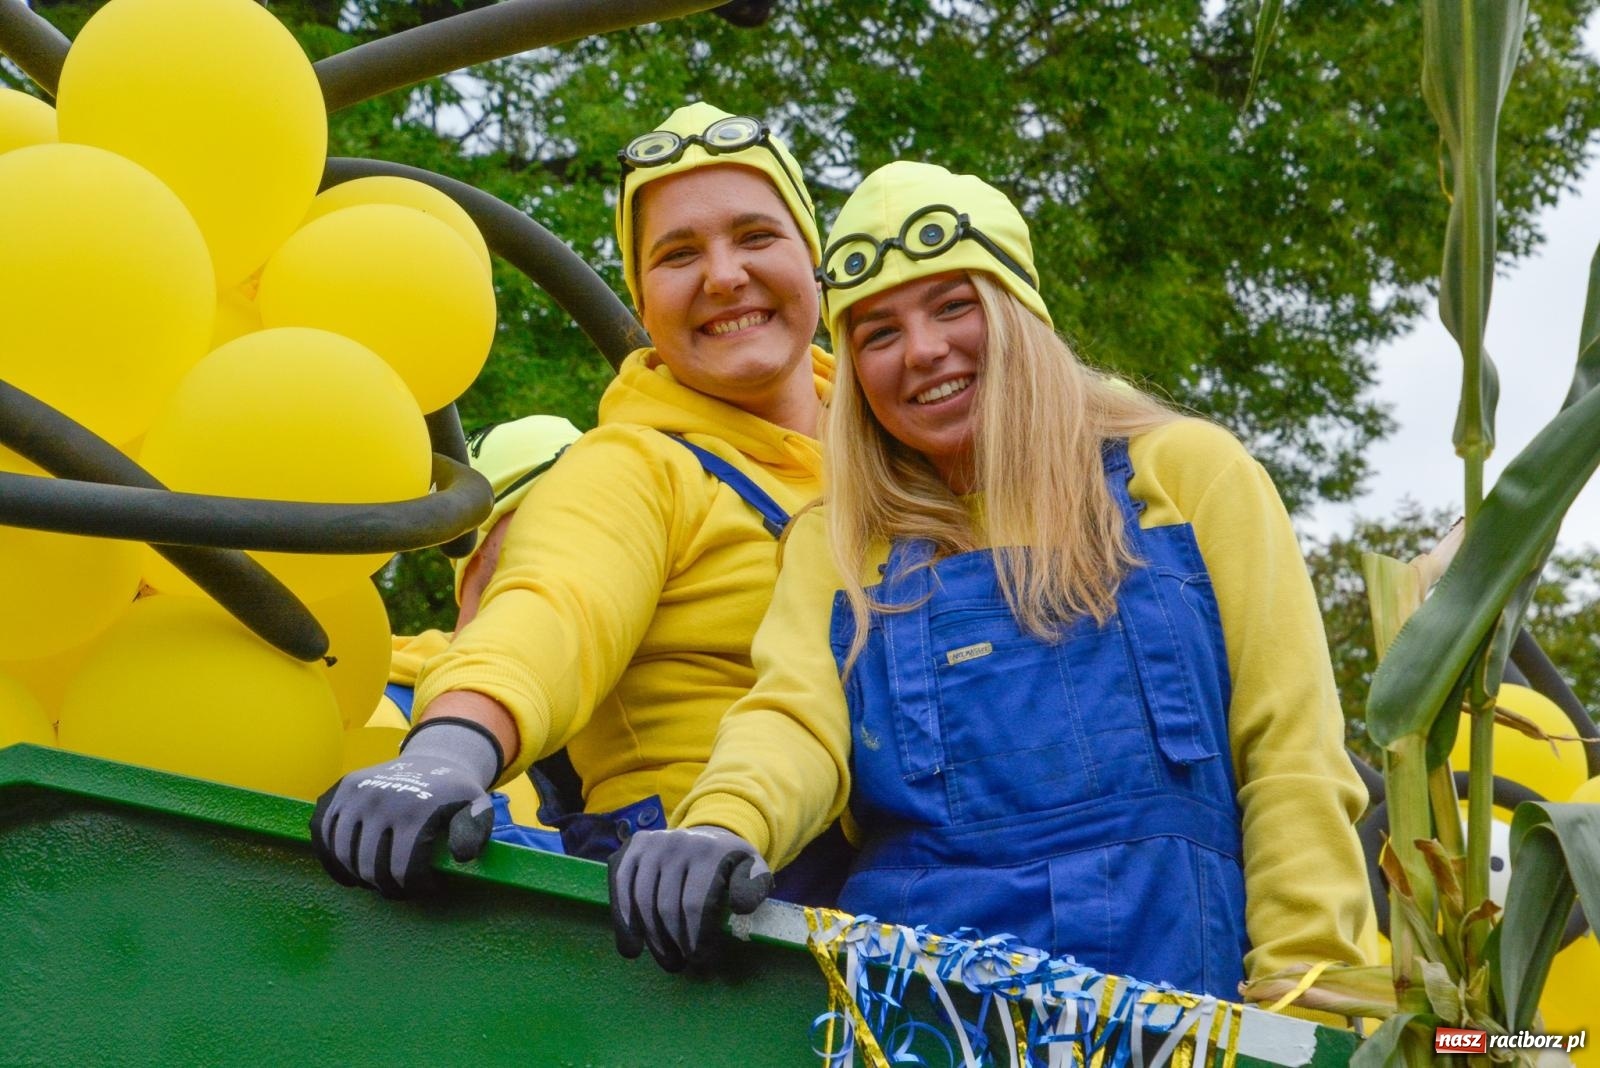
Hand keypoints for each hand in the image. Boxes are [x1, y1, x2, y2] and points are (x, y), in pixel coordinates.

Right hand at [309, 718, 501, 897]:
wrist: (433, 759)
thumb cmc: (454, 794)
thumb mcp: (477, 808)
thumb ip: (474, 833)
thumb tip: (460, 857)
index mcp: (414, 810)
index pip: (402, 870)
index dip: (413, 888)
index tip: (425, 888)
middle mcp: (380, 801)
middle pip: (370, 867)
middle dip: (386, 887)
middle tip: (399, 888)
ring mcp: (356, 795)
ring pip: (344, 855)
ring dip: (359, 876)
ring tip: (377, 880)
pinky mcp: (339, 791)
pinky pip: (324, 835)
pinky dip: (332, 860)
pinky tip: (349, 872)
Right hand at [608, 825, 771, 971]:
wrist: (706, 835)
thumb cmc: (729, 863)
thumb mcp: (752, 868)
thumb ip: (754, 886)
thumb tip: (741, 907)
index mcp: (708, 850)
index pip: (695, 902)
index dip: (697, 936)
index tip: (701, 960)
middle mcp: (676, 842)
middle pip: (666, 904)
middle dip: (674, 941)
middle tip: (680, 965)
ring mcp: (650, 843)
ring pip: (642, 900)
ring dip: (652, 938)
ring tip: (665, 959)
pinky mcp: (631, 848)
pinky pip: (621, 888)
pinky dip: (624, 921)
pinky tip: (632, 948)